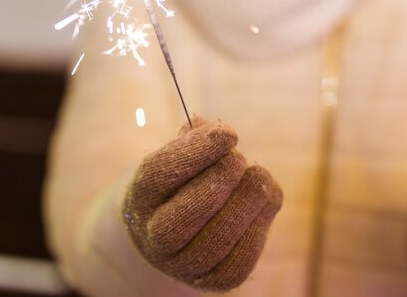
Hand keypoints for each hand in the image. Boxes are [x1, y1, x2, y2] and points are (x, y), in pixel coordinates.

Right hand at [123, 117, 282, 290]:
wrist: (172, 236)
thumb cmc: (180, 183)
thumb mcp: (177, 156)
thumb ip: (193, 137)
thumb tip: (209, 125)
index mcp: (140, 198)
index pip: (162, 172)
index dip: (198, 150)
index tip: (229, 133)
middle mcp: (155, 238)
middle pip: (193, 207)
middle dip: (225, 175)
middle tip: (239, 158)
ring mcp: (185, 264)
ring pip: (222, 234)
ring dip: (249, 197)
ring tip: (257, 175)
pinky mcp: (216, 280)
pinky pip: (244, 253)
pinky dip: (262, 220)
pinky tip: (265, 198)